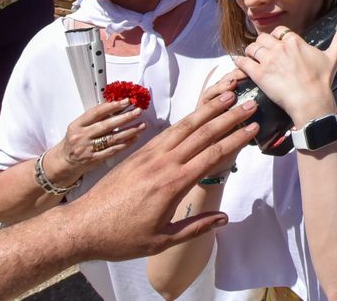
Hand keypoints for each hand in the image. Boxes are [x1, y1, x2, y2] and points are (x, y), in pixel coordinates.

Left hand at [57, 88, 258, 260]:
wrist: (82, 226)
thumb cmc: (121, 238)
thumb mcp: (162, 239)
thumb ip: (195, 227)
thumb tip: (224, 218)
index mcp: (173, 184)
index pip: (212, 154)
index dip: (236, 138)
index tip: (253, 126)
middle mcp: (163, 163)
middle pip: (202, 133)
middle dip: (228, 116)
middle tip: (249, 102)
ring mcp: (149, 155)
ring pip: (184, 126)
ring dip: (207, 110)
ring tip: (225, 96)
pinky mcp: (138, 154)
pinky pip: (167, 133)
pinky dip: (185, 120)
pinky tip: (195, 115)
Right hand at [57, 100, 145, 175]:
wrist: (65, 161)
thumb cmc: (74, 140)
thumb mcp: (79, 126)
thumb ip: (95, 118)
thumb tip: (115, 105)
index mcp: (77, 125)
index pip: (96, 112)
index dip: (112, 106)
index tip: (126, 101)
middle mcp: (81, 136)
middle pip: (107, 125)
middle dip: (125, 117)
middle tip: (138, 111)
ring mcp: (88, 149)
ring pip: (112, 138)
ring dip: (130, 131)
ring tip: (142, 125)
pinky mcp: (94, 159)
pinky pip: (113, 150)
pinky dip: (126, 144)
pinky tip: (135, 138)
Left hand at [233, 20, 336, 125]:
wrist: (312, 101)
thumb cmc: (322, 80)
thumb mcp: (334, 56)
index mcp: (295, 41)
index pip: (278, 31)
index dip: (275, 37)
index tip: (276, 45)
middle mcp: (280, 47)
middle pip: (262, 37)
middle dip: (261, 44)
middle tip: (262, 53)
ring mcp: (268, 60)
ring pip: (251, 48)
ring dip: (250, 53)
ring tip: (251, 60)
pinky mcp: (259, 75)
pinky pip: (243, 62)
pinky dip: (239, 62)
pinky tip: (239, 64)